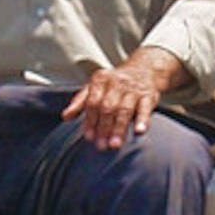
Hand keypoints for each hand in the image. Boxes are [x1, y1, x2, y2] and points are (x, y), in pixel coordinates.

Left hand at [61, 49, 176, 149]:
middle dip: (103, 127)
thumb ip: (80, 102)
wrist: (143, 69)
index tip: (89, 137)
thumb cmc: (114, 83)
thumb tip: (65, 117)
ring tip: (115, 144)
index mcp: (100, 80)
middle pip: (108, 107)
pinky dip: (142, 120)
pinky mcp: (149, 95)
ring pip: (125, 109)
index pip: (93, 102)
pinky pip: (145, 108)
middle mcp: (116, 83)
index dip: (90, 120)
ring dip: (119, 128)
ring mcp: (133, 89)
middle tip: (101, 146)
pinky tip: (139, 131)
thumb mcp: (94, 87)